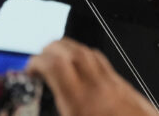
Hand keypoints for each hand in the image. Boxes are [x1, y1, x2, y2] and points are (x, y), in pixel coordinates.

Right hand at [26, 38, 157, 115]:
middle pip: (72, 52)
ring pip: (90, 54)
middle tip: (40, 58)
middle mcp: (99, 89)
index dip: (37, 62)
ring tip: (59, 57)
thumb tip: (44, 110)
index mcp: (80, 104)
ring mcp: (116, 87)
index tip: (30, 69)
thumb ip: (59, 112)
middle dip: (51, 50)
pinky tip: (86, 68)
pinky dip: (89, 59)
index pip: (55, 65)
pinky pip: (105, 63)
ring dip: (70, 50)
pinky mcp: (128, 90)